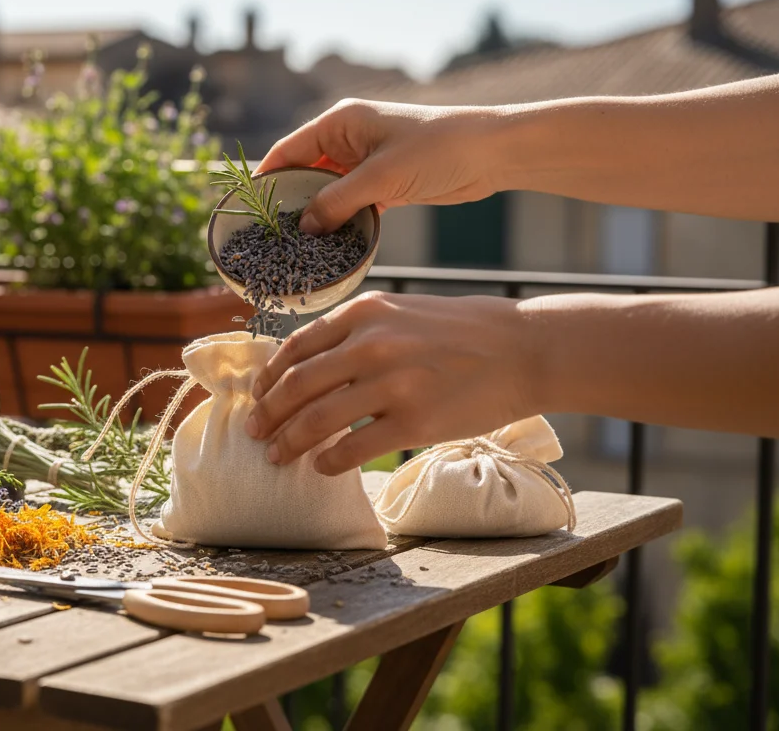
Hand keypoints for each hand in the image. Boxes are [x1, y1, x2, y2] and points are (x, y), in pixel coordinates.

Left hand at [244, 291, 538, 474]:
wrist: (522, 349)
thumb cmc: (461, 332)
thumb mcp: (401, 312)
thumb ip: (356, 332)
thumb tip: (307, 367)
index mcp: (364, 312)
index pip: (296, 348)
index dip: (269, 378)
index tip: (257, 397)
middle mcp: (372, 344)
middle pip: (298, 385)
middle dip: (268, 414)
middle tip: (255, 433)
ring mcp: (393, 384)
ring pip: (318, 419)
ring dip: (290, 442)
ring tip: (278, 456)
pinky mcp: (414, 422)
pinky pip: (354, 447)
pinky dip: (329, 461)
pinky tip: (322, 466)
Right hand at [256, 99, 506, 233]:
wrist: (491, 153)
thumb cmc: (436, 149)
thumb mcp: (381, 177)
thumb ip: (338, 202)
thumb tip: (305, 227)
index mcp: (340, 122)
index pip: (288, 150)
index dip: (266, 179)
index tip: (248, 210)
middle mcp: (347, 138)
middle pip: (304, 174)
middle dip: (291, 203)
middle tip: (271, 237)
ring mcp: (365, 162)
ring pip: (328, 193)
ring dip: (318, 217)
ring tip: (297, 247)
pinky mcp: (383, 184)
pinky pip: (351, 205)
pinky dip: (342, 222)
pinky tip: (331, 245)